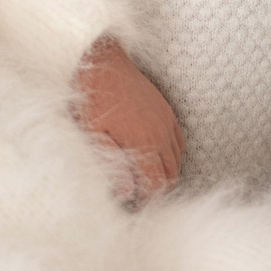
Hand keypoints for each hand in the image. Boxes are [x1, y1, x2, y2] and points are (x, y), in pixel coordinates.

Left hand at [75, 37, 183, 199]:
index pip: (156, 184)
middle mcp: (161, 132)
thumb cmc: (91, 96)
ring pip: (177, 159)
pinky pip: (179, 140)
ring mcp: (165, 119)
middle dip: (160, 191)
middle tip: (143, 200)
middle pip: (171, 174)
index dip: (149, 201)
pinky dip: (173, 155)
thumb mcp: (92, 131)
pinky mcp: (165, 109)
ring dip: (167, 174)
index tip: (138, 209)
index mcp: (144, 142)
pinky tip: (159, 159)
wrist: (101, 60)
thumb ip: (111, 161)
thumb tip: (126, 191)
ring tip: (150, 183)